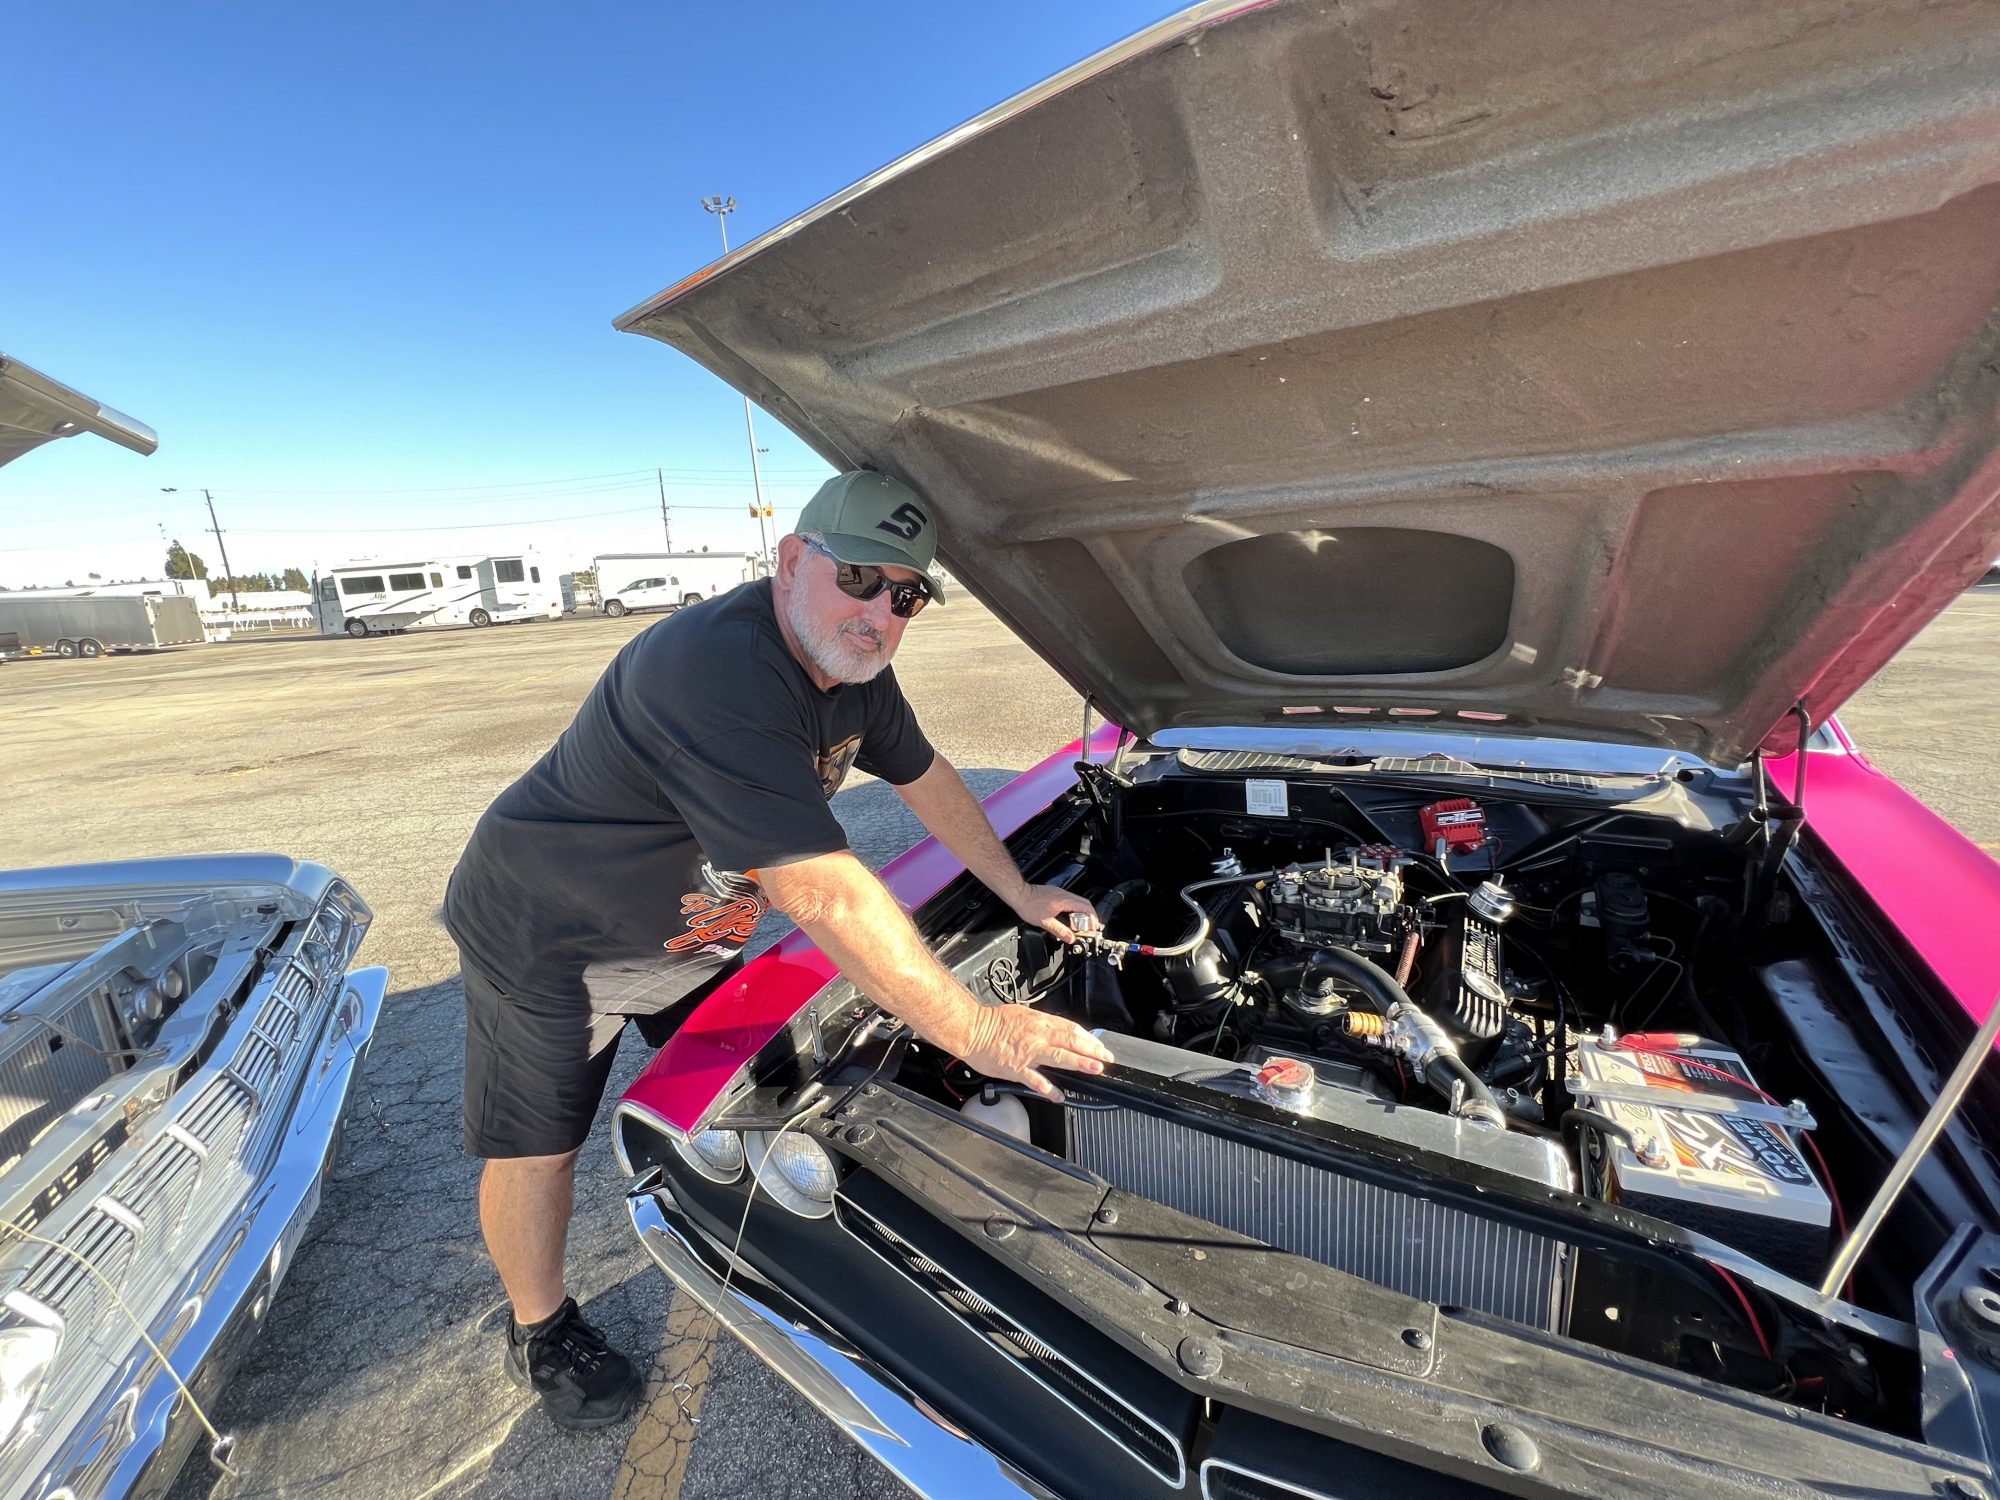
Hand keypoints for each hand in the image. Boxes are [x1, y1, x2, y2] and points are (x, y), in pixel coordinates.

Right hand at [947, 1004, 1115, 1100]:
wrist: (972, 1031)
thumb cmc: (994, 1022)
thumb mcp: (1023, 1013)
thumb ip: (1042, 1022)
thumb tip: (1058, 1029)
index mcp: (1039, 1022)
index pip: (1071, 1028)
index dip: (1088, 1037)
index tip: (1099, 1045)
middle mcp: (1037, 1036)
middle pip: (1071, 1041)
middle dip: (1092, 1050)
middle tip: (1106, 1058)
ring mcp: (1028, 1053)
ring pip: (1059, 1057)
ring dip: (1080, 1064)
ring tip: (1095, 1069)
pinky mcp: (1017, 1068)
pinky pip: (1037, 1081)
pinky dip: (1050, 1090)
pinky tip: (1060, 1096)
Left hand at [1009, 884, 1100, 944]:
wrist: (1019, 894)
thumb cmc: (1029, 905)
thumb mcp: (1046, 922)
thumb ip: (1060, 931)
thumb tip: (1071, 938)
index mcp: (1065, 901)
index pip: (1087, 908)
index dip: (1093, 918)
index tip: (1093, 927)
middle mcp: (1065, 895)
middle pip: (1085, 904)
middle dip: (1090, 916)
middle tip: (1088, 927)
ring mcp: (1060, 893)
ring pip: (1078, 901)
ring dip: (1082, 912)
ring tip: (1079, 924)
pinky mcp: (1055, 893)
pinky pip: (1070, 901)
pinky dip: (1074, 909)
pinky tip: (1068, 916)